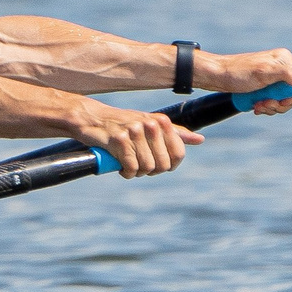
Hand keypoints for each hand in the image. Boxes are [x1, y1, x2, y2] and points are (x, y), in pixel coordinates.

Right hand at [72, 100, 203, 176]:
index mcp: (161, 121)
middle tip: (139, 167)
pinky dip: (126, 173)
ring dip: (137, 173)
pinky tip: (121, 169)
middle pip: (163, 164)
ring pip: (147, 167)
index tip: (157, 165)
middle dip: (151, 171)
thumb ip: (175, 133)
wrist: (91, 118)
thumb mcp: (150, 124)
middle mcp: (151, 125)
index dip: (169, 165)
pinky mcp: (119, 140)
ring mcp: (135, 132)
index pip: (178, 153)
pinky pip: (131, 167)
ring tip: (129, 167)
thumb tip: (200, 140)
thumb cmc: (122, 123)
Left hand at [203, 47, 291, 114]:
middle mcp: (281, 67)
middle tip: (266, 105)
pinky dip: (266, 106)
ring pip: (283, 98)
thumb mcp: (263, 73)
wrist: (215, 76)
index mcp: (285, 61)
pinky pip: (273, 100)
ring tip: (258, 106)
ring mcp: (272, 77)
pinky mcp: (264, 85)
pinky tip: (255, 107)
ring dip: (273, 107)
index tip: (283, 103)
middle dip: (282, 104)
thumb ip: (286, 74)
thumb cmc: (236, 73)